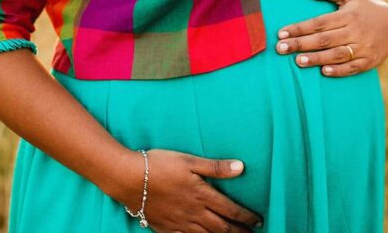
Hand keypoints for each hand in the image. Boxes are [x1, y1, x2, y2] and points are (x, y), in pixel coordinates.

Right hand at [111, 148, 263, 231]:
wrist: (129, 178)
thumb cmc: (159, 164)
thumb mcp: (189, 160)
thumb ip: (216, 167)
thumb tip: (241, 167)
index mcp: (202, 195)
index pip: (231, 210)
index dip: (246, 217)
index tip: (258, 221)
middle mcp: (194, 212)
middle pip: (222, 227)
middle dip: (239, 232)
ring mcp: (180, 223)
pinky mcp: (166, 228)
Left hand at [274, 0, 387, 76]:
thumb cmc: (363, 9)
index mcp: (347, 15)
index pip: (319, 22)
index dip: (300, 28)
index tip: (282, 32)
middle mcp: (355, 31)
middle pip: (324, 39)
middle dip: (301, 44)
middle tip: (281, 48)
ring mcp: (363, 47)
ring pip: (337, 54)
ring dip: (317, 58)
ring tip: (298, 61)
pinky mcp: (369, 61)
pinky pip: (353, 67)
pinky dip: (339, 70)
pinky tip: (324, 71)